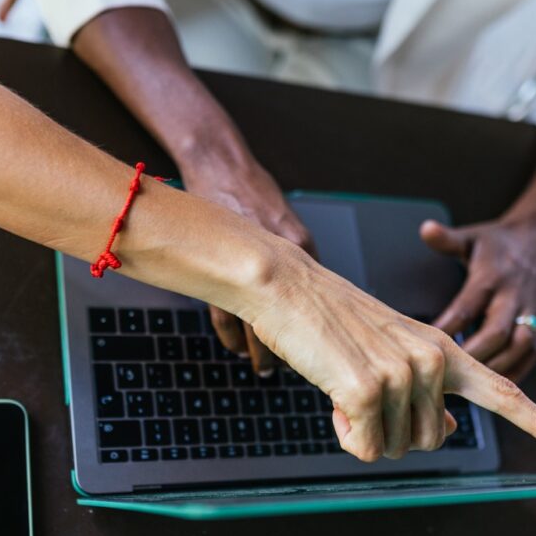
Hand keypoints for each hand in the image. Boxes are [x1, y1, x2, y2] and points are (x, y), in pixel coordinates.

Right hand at [182, 161, 314, 375]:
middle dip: (292, 349)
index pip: (316, 303)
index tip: (318, 352)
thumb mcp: (286, 223)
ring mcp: (246, 265)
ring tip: (265, 367)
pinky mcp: (217, 270)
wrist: (221, 167)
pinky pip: (227, 318)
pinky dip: (234, 338)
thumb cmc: (253, 194)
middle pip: (292, 319)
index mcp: (302, 246)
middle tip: (291, 368)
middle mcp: (280, 257)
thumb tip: (309, 294)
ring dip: (260, 351)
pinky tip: (238, 348)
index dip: (317, 331)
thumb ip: (297, 256)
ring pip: (258, 325)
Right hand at [244, 242, 535, 460]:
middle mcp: (434, 361)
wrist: (289, 285)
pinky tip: (333, 396)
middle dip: (390, 430)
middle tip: (361, 390)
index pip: (503, 390)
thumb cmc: (334, 318)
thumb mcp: (393, 351)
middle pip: (427, 441)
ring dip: (364, 431)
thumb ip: (428, 391)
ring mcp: (404, 375)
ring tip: (345, 382)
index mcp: (444, 348)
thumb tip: (445, 432)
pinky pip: (363, 447)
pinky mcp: (368, 390)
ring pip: (392, 448)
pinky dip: (344, 434)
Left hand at [420, 216, 535, 381]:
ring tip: (464, 387)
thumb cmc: (495, 243)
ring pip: (517, 349)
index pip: (468, 306)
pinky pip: (528, 359)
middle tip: (443, 375)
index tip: (425, 345)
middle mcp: (514, 297)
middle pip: (495, 333)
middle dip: (471, 355)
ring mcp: (530, 315)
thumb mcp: (470, 237)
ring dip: (492, 369)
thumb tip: (424, 228)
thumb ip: (446, 239)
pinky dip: (511, 374)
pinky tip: (486, 388)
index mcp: (492, 276)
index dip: (448, 327)